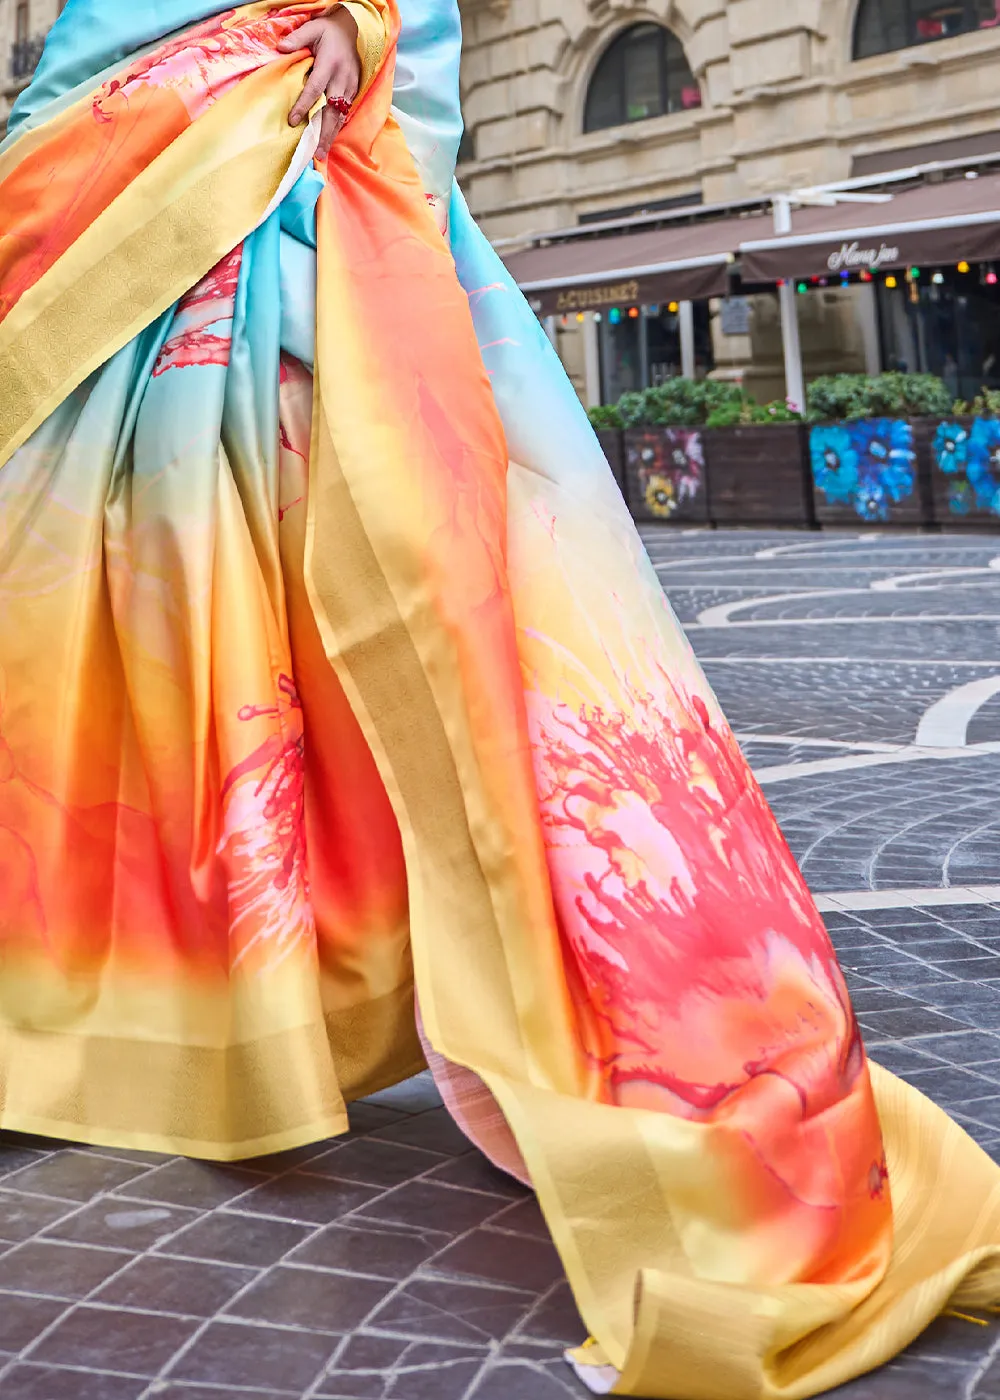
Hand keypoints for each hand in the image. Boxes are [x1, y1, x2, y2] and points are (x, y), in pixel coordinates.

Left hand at [277, 7, 360, 160]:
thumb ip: (297, 38)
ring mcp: (349, 87)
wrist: (353, 29)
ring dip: (331, 136)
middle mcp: (341, 79)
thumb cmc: (329, 31)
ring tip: (321, 153)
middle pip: (331, 111)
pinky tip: (329, 140)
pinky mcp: (354, 91)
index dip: (304, 106)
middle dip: (323, 133)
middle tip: (315, 152)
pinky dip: (337, 128)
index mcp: (329, 64)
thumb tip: (281, 48)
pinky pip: (345, 113)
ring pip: (340, 116)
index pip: (315, 89)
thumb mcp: (313, 28)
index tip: (292, 121)